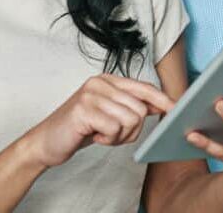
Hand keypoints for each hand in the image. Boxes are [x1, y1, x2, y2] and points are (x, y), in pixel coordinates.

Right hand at [32, 74, 173, 168]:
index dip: (162, 99)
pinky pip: (114, 128)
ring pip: (130, 119)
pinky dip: (108, 140)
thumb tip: (161, 105)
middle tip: (113, 135)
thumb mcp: (109, 114)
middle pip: (140, 109)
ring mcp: (91, 94)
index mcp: (108, 80)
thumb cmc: (80, 128)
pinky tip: (94, 136)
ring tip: (102, 135)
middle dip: (132, 130)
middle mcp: (101, 82)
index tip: (176, 109)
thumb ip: (131, 106)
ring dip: (120, 136)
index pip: (144, 87)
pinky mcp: (84, 109)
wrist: (47, 142)